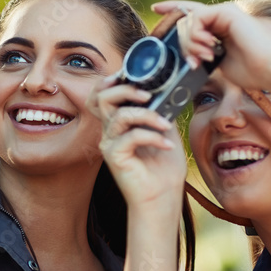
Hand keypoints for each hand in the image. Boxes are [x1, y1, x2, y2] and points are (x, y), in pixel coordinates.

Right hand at [88, 78, 187, 208]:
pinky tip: (166, 143)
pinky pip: (130, 137)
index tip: (128, 74)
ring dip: (147, 115)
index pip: (103, 94)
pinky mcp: (114, 157)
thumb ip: (161, 109)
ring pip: (119, 116)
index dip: (110, 81)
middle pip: (102, 98)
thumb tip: (168, 90)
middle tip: (147, 95)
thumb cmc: (164, 167)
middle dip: (125, 90)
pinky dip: (152, 136)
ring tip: (165, 124)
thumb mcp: (166, 130)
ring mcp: (110, 143)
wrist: (163, 197)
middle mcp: (110, 131)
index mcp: (120, 122)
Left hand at [153, 0, 270, 93]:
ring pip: (189, 21)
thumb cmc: (250, 70)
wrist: (270, 69)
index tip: (156, 8)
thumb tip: (187, 57)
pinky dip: (196, 35)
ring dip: (190, 43)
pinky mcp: (226, 11)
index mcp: (220, 27)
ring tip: (204, 57)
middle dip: (184, 45)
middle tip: (195, 62)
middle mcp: (222, 16)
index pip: (192, 14)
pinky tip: (207, 46)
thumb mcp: (218, 63)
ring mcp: (224, 12)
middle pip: (186, 22)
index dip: (173, 8)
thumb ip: (202, 54)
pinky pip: (197, 18)